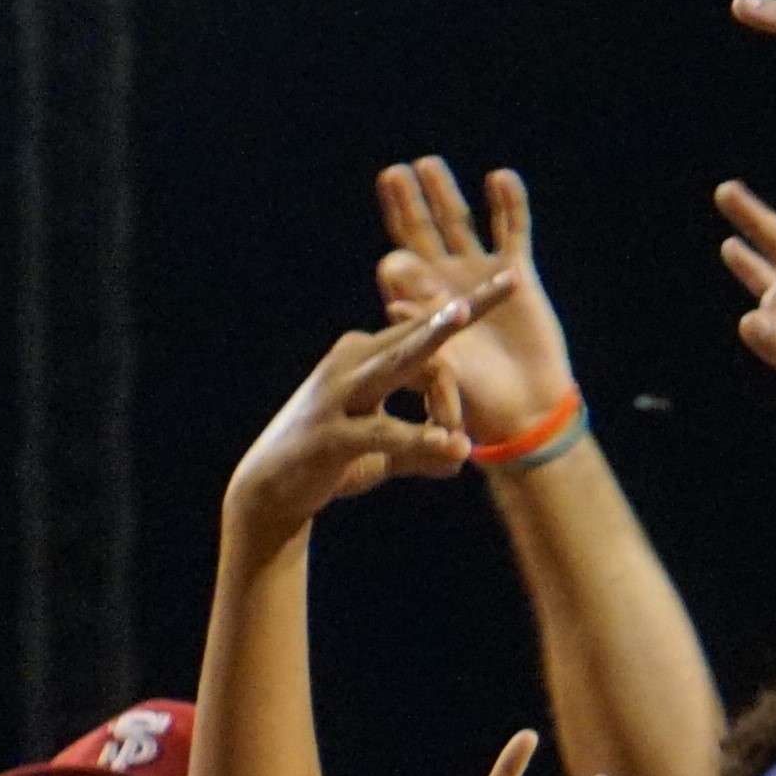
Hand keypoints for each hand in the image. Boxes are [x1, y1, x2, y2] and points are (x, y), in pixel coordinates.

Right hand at [223, 278, 508, 547]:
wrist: (266, 494)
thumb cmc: (327, 464)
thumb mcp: (380, 453)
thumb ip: (421, 449)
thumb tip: (460, 456)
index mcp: (363, 356)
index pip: (422, 334)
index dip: (465, 328)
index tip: (504, 293)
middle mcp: (350, 363)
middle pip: (417, 331)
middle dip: (464, 310)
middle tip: (509, 282)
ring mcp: (337, 395)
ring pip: (398, 363)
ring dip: (433, 340)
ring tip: (463, 317)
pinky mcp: (330, 435)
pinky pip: (383, 431)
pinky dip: (418, 437)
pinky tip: (450, 447)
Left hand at [374, 159, 576, 441]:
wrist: (522, 409)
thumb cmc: (474, 400)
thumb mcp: (439, 365)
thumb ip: (418, 329)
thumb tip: (391, 296)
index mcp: (418, 308)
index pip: (398, 270)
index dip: (396, 260)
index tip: (395, 259)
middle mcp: (444, 284)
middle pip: (421, 235)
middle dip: (407, 205)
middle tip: (391, 175)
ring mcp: (479, 274)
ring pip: (459, 223)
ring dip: (444, 194)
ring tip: (427, 165)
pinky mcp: (517, 272)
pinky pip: (512, 229)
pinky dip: (509, 204)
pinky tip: (499, 178)